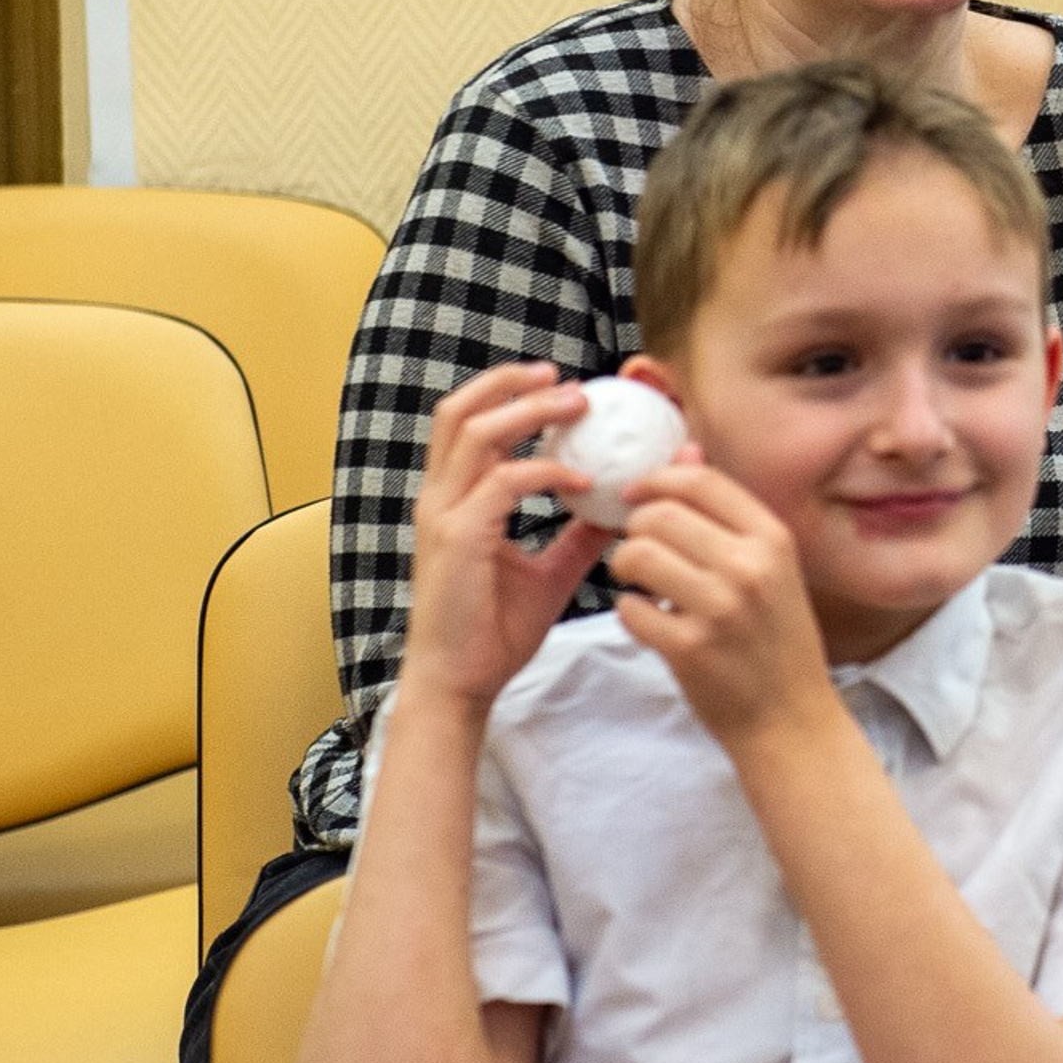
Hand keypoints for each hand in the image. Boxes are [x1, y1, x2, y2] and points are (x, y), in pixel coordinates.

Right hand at [397, 363, 608, 714]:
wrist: (463, 683)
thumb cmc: (494, 631)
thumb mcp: (550, 572)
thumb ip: (579, 536)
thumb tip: (621, 508)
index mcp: (455, 500)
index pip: (469, 426)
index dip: (509, 395)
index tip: (563, 385)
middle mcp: (441, 499)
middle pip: (460, 412)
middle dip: (512, 383)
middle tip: (569, 379)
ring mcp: (444, 516)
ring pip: (476, 433)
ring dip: (530, 410)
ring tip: (578, 405)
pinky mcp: (458, 539)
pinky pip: (503, 484)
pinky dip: (545, 471)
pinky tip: (582, 480)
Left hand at [606, 456, 843, 754]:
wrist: (792, 719)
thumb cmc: (777, 641)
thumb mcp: (771, 568)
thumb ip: (727, 514)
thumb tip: (684, 451)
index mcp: (773, 539)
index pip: (700, 480)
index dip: (656, 479)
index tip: (637, 495)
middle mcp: (750, 567)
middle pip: (660, 514)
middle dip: (635, 528)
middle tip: (638, 549)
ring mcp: (720, 608)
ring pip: (637, 554)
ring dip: (624, 568)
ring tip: (639, 584)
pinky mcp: (690, 648)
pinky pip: (629, 609)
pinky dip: (628, 613)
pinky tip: (649, 622)